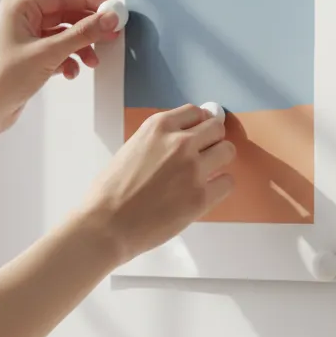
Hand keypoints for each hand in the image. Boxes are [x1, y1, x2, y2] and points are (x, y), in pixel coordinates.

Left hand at [0, 0, 122, 133]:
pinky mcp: (29, 57)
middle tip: (110, 34)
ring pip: (63, 35)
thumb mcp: (48, 53)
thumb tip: (107, 18)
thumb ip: (82, 34)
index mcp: (19, 8)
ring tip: (92, 61)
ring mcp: (25, 39)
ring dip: (80, 47)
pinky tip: (71, 72)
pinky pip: (56, 51)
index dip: (90, 1)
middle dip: (88, 27)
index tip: (112, 9)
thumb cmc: (2, 78)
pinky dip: (68, 60)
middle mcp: (21, 19)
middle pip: (65, 15)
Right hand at [79, 105, 235, 263]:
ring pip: (227, 151)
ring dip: (219, 160)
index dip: (198, 124)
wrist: (107, 224)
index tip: (197, 134)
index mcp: (159, 127)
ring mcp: (193, 169)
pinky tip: (204, 193)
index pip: (195, 112)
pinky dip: (219, 186)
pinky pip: (228, 182)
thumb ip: (158, 141)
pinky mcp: (201, 197)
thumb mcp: (132, 148)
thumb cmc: (111, 191)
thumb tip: (181, 141)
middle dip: (212, 140)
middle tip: (202, 155)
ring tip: (204, 174)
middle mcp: (180, 142)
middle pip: (216, 128)